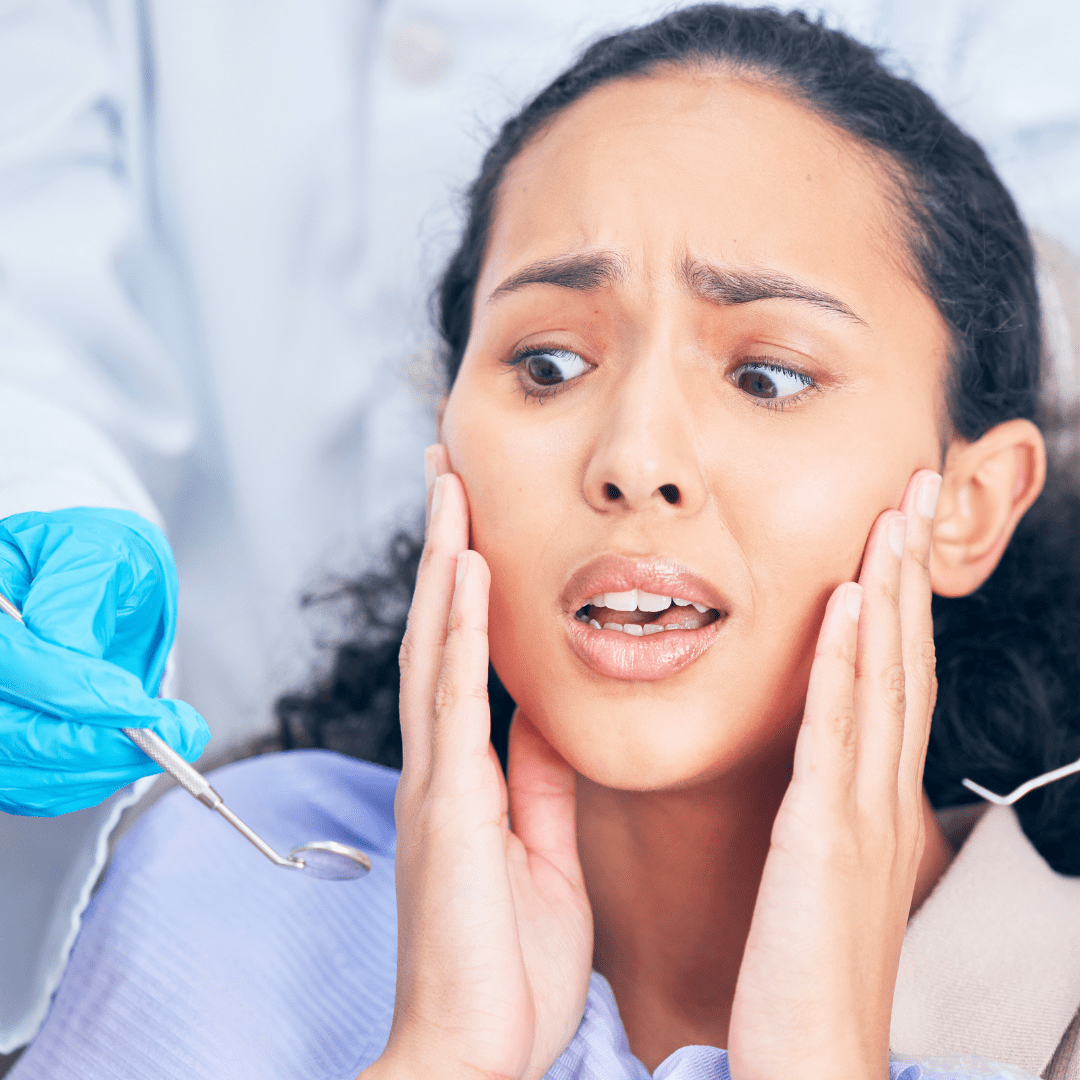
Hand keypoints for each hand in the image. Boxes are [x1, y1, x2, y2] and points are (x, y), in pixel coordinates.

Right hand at [0, 507, 209, 815]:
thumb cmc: (98, 562)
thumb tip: (75, 653)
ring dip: (94, 769)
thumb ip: (82, 595)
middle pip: (6, 726)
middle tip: (167, 737)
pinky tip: (129, 756)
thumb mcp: (102, 552)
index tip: (140, 707)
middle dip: (88, 744)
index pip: (10, 657)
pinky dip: (83, 781)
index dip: (71, 689)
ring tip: (166, 744)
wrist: (96, 585)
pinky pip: (26, 784)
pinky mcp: (1, 739)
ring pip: (15, 763)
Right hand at [366, 447, 592, 1079]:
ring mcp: (437, 776)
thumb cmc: (504, 963)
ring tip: (450, 488)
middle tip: (449, 473)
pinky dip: (456, 628)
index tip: (477, 525)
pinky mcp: (448, 801)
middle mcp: (441, 761)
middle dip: (444, 547)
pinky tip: (462, 571)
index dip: (467, 588)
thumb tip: (550, 722)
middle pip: (440, 630)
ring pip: (435, 643)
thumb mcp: (543, 852)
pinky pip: (452, 698)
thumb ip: (540, 784)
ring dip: (442, 561)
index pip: (466, 657)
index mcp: (468, 775)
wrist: (475, 1046)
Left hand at [727, 470, 941, 1079]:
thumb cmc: (807, 979)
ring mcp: (856, 813)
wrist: (814, 1068)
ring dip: (888, 592)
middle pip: (901, 661)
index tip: (895, 537)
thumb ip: (821, 814)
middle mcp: (875, 796)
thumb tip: (813, 773)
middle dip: (909, 572)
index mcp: (869, 802)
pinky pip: (834, 733)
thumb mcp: (819, 876)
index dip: (899, 605)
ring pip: (880, 680)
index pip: (891, 682)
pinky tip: (849, 604)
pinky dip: (844, 662)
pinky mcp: (821, 838)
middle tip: (917, 492)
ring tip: (895, 516)